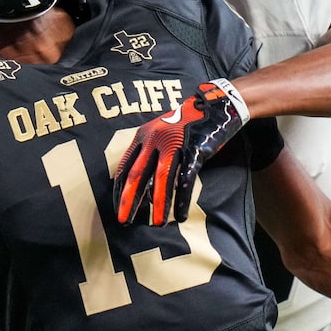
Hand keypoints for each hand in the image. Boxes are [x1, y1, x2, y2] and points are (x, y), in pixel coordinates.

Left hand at [113, 79, 248, 224]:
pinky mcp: (195, 151)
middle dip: (129, 200)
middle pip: (139, 175)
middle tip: (123, 220)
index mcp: (144, 135)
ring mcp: (176, 145)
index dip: (119, 188)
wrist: (214, 106)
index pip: (126, 166)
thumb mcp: (160, 131)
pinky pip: (185, 180)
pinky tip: (179, 215)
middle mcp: (156, 139)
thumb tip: (139, 184)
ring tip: (155, 224)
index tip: (116, 206)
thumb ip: (149, 152)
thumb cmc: (186, 122)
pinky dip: (182, 200)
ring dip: (158, 205)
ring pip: (162, 180)